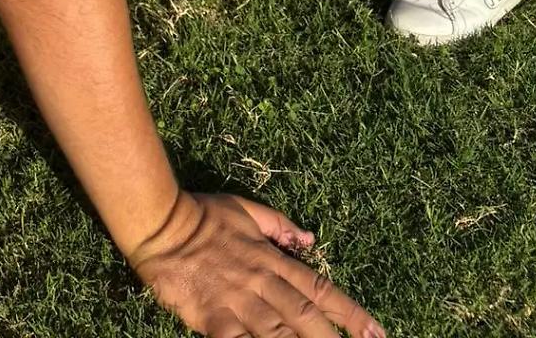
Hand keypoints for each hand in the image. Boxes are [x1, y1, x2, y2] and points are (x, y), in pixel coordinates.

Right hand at [132, 191, 384, 337]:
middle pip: (306, 316)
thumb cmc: (201, 214)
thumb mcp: (244, 209)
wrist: (159, 224)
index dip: (349, 312)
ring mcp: (239, 302)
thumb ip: (278, 224)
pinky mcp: (215, 320)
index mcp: (270, 257)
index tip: (376, 332)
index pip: (318, 287)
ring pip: (281, 334)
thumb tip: (309, 237)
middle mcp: (261, 281)